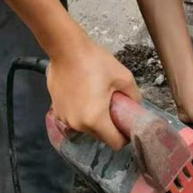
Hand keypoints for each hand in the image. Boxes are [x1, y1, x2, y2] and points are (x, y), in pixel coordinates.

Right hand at [47, 34, 141, 150]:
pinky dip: (81, 113)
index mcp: (95, 119)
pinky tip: (83, 95)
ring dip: (94, 119)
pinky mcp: (56, 111)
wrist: (66, 49)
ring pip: (86, 128)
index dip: (125, 136)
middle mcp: (78, 124)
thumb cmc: (95, 62)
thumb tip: (137, 106)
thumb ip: (134, 96)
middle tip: (114, 106)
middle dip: (109, 126)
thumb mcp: (123, 77)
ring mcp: (65, 118)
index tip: (126, 123)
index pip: (115, 143)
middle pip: (100, 136)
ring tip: (97, 97)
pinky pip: (74, 119)